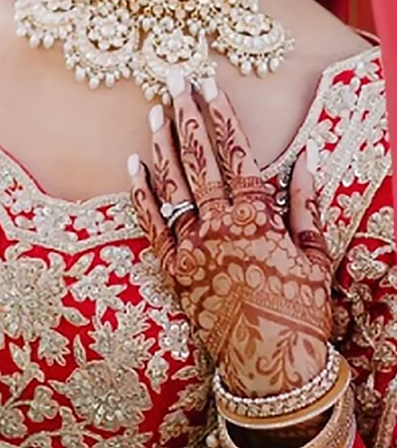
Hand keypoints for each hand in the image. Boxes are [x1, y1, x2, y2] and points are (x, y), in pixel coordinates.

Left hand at [127, 72, 332, 397]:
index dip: (222, 116)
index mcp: (258, 218)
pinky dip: (140, 193)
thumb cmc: (301, 310)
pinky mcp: (173, 270)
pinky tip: (132, 165)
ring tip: (155, 111)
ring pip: (172, 185)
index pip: (236, 154)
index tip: (210, 85)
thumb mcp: (315, 255)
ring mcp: (192, 248)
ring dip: (162, 145)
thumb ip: (306, 203)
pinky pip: (151, 224)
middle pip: (199, 159)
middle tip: (174, 80)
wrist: (271, 367)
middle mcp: (220, 226)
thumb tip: (307, 156)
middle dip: (186, 116)